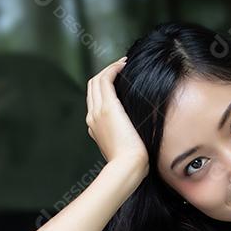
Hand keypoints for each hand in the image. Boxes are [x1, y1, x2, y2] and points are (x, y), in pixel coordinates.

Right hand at [86, 57, 147, 171]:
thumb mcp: (127, 149)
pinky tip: (124, 65)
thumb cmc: (133, 163)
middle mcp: (92, 117)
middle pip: (92, 87)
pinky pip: (105, 80)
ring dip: (110, 69)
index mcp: (95, 127)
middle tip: (122, 68)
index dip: (105, 87)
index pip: (95, 100)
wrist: (127, 167)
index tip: (120, 81)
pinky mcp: (108, 108)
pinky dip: (113, 69)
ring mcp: (97, 112)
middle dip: (106, 74)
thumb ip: (128, 137)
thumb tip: (139, 134)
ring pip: (97, 81)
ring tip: (123, 64)